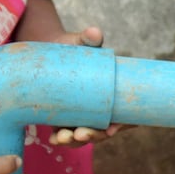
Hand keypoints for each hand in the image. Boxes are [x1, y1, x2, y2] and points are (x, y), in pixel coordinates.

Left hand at [44, 25, 135, 148]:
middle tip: (81, 133)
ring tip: (63, 138)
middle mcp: (99, 108)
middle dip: (93, 135)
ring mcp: (81, 115)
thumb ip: (88, 38)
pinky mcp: (64, 118)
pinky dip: (61, 140)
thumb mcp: (81, 42)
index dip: (122, 125)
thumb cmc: (72, 46)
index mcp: (111, 94)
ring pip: (83, 135)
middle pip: (103, 130)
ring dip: (75, 141)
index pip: (124, 115)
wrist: (49, 49)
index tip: (112, 128)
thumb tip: (95, 32)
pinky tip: (54, 140)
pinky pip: (65, 134)